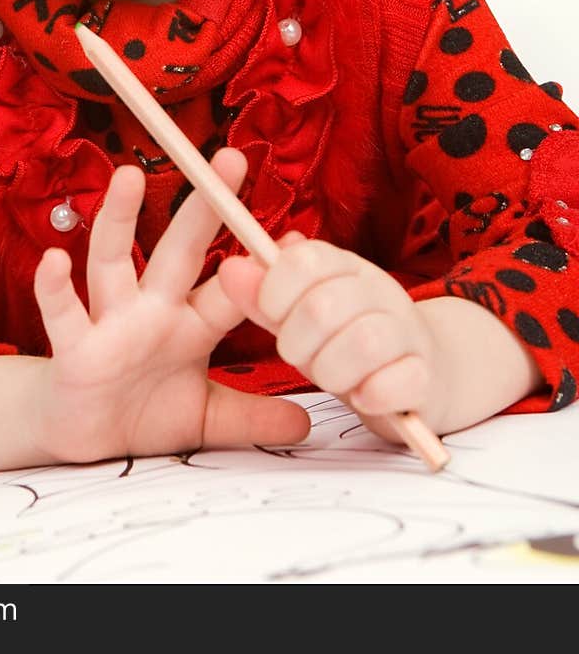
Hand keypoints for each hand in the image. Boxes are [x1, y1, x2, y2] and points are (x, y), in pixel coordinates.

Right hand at [30, 148, 310, 463]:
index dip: (262, 265)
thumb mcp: (206, 421)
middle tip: (228, 160)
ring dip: (118, 218)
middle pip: (180, 251)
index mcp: (190, 324)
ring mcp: (110, 323)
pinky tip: (53, 260)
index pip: (232, 286)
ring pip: (113, 260)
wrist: (83, 440)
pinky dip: (55, 288)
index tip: (300, 238)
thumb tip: (306, 425)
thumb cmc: (144, 414)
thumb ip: (252, 418)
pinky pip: (62, 313)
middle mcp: (150, 310)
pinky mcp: (74, 348)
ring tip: (129, 176)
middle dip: (203, 208)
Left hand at [216, 233, 441, 438]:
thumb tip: (229, 269)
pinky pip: (400, 381)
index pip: (303, 259)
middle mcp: (380, 290)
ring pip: (365, 342)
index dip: (274, 290)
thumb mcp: (298, 317)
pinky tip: (363, 397)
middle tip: (298, 356)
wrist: (422, 373)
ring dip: (333, 370)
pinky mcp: (427, 375)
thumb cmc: (344, 342)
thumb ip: (262, 298)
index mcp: (344, 267)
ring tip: (331, 378)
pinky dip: (373, 394)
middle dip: (298, 342)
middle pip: (324, 305)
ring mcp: (408, 332)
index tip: (271, 314)